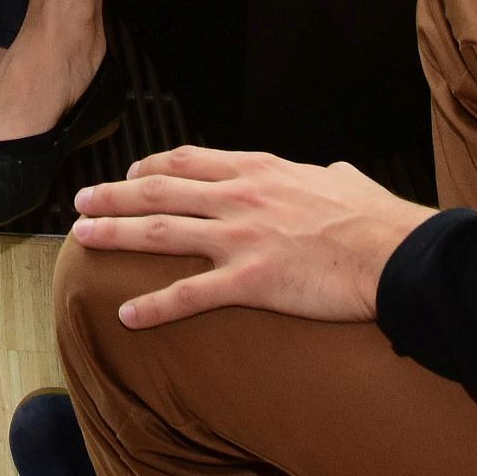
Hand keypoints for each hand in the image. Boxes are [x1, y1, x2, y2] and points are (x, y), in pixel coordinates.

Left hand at [69, 146, 431, 329]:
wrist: (395, 253)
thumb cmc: (376, 220)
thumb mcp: (346, 181)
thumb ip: (329, 176)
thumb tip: (335, 174)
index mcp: (259, 170)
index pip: (189, 159)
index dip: (150, 166)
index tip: (129, 175)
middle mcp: (240, 196)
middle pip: (160, 190)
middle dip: (114, 195)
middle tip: (80, 201)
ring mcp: (242, 238)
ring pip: (162, 231)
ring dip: (116, 234)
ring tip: (81, 239)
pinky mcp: (251, 282)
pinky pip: (191, 295)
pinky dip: (155, 306)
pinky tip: (127, 316)